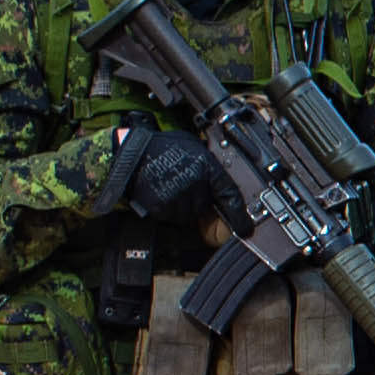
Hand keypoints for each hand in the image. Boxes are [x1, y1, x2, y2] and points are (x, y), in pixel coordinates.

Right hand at [111, 127, 231, 225]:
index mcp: (207, 167)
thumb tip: (219, 180)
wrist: (129, 153)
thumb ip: (208, 164)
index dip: (239, 215)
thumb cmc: (159, 146)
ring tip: (170, 188)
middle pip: (206, 206)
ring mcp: (179, 197)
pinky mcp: (163, 207)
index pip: (230, 195)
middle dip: (198, 200)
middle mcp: (196, 184)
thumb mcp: (192, 146)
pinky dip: (167, 209)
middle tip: (184, 186)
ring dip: (182, 206)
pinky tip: (161, 193)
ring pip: (188, 213)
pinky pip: (171, 216)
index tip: (245, 228)